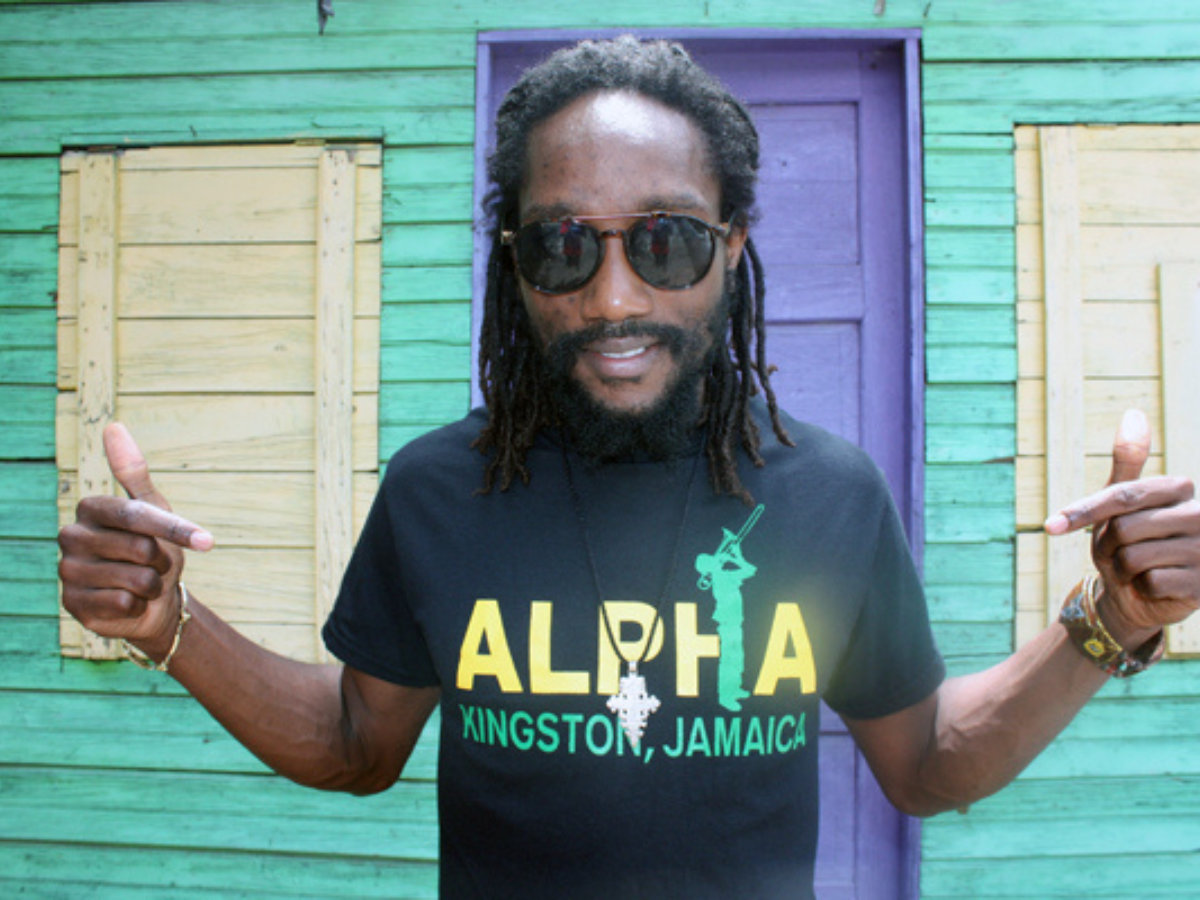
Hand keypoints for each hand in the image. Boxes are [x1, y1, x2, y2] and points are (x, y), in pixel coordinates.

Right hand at [58, 423, 212, 656]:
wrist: (150, 602)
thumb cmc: (154, 550)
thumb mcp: (153, 510)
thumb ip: (134, 473)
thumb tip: (113, 426)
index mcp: (90, 509)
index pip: (136, 515)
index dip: (174, 530)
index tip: (207, 541)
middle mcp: (71, 537)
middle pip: (140, 548)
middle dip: (162, 561)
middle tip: (155, 564)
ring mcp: (68, 572)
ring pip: (135, 578)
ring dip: (152, 585)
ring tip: (142, 584)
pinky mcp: (72, 604)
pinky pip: (124, 603)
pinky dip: (138, 605)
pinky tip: (128, 603)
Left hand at [1045, 410, 1199, 638]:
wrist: (1142, 594)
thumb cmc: (1129, 540)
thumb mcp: (1122, 501)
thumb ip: (1127, 462)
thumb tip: (1134, 413)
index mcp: (1180, 487)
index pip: (1122, 495)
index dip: (1084, 511)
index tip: (1050, 526)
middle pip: (1124, 528)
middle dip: (1108, 545)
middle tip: (1121, 552)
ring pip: (1134, 557)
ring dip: (1123, 569)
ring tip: (1137, 568)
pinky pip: (1149, 582)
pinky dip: (1140, 587)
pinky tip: (1154, 587)